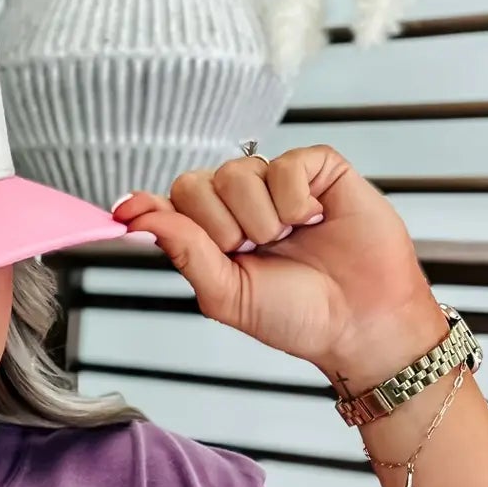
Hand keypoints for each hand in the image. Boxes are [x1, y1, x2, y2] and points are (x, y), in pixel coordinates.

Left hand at [112, 144, 445, 383]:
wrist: (359, 321)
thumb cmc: (298, 315)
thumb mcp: (227, 294)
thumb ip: (184, 252)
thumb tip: (137, 217)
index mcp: (214, 236)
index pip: (170, 204)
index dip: (149, 207)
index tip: (128, 213)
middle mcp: (241, 205)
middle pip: (195, 184)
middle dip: (222, 228)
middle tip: (256, 253)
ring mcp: (278, 183)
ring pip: (237, 174)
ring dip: (263, 220)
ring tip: (291, 240)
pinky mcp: (317, 167)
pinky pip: (284, 165)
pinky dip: (295, 201)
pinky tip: (314, 219)